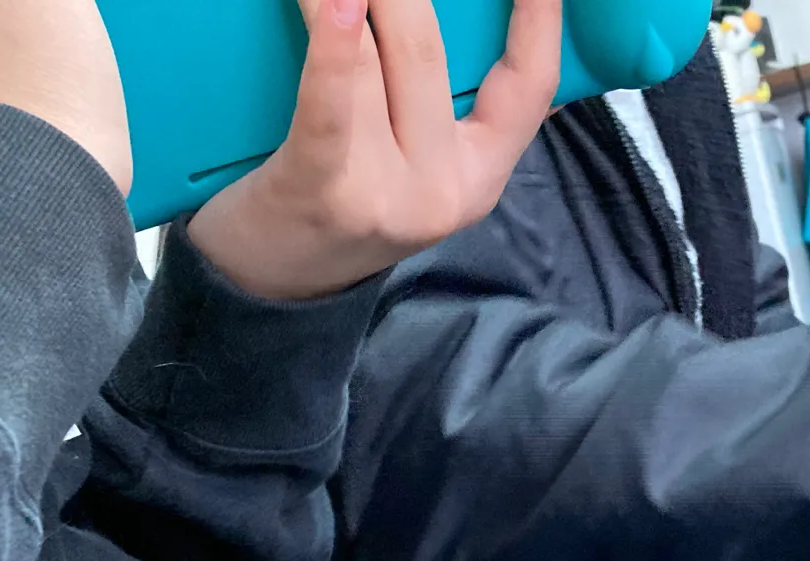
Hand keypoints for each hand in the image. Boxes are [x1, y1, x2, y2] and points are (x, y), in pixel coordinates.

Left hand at [186, 0, 560, 300]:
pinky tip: (332, 0)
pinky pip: (329, 103)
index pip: (530, 84)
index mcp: (479, 176)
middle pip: (424, 47)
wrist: (268, 283)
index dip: (541, 17)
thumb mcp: (412, 163)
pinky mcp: (322, 189)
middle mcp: (443, 190)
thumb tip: (471, 24)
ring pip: (370, 55)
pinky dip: (328, 43)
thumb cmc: (338, 200)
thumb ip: (448, 107)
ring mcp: (386, 196)